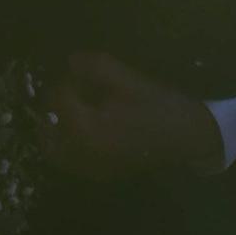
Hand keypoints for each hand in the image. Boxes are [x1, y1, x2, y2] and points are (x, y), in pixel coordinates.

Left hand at [44, 50, 220, 178]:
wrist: (187, 137)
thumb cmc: (157, 105)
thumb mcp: (126, 78)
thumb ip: (94, 66)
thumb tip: (70, 61)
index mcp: (85, 128)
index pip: (57, 99)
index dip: (66, 80)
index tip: (80, 72)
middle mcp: (82, 153)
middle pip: (48, 129)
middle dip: (54, 108)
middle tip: (71, 91)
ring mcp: (91, 167)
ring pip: (56, 149)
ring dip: (57, 128)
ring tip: (73, 109)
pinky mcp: (101, 173)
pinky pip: (72, 160)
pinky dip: (69, 144)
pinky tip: (84, 128)